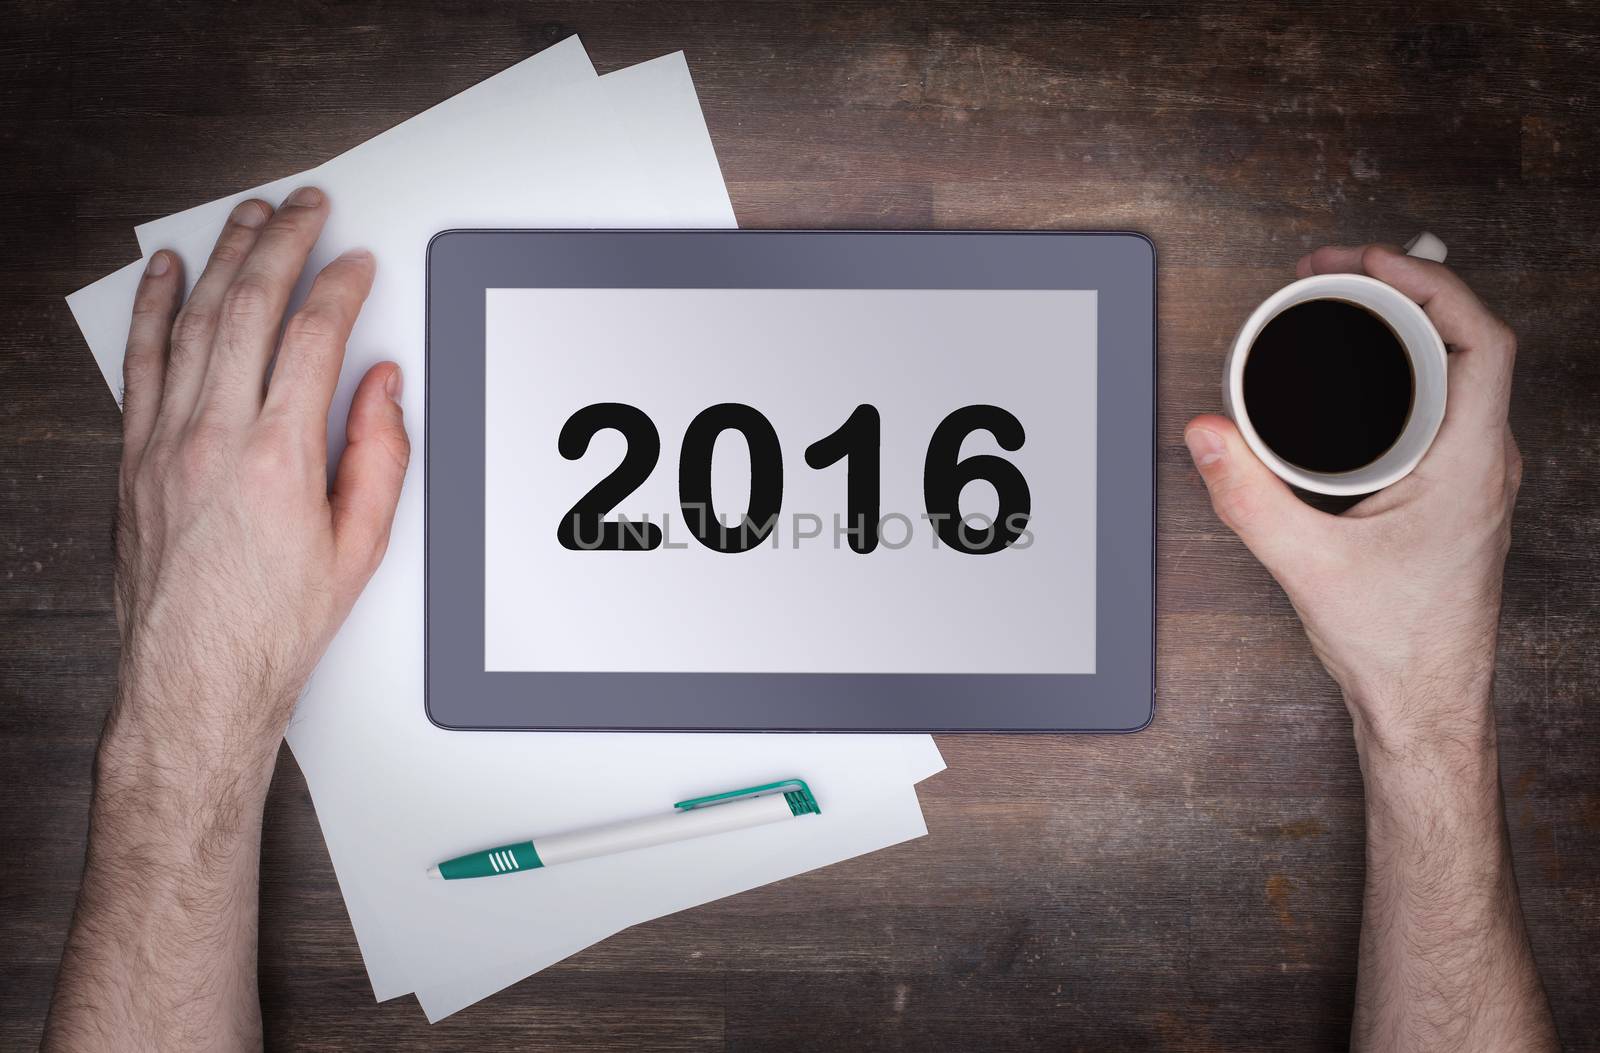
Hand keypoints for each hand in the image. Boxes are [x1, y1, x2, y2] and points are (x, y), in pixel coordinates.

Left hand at [110, 187, 408, 772]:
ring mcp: (164, 444)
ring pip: (193, 322)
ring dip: (223, 260)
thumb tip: (382, 389)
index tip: (357, 264)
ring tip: (248, 219)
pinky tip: (165, 274)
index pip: (312, 340)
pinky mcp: (133, 457)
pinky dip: (154, 309)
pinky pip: (143, 362)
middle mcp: (214, 439)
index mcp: (280, 459)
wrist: (196, 678)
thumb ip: (380, 456)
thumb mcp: (360, 547)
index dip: (340, 288)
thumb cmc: (273, 626)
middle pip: (249, 310)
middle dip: (283, 245)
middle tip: (306, 209)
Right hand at [1185, 244, 1520, 753]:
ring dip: (1403, 329)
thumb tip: (1207, 434)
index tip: (1370, 264)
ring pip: (1456, 372)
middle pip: (1466, 340)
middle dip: (1401, 290)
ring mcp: (1473, 477)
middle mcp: (1484, 462)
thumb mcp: (1305, 564)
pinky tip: (1354, 381)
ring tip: (1342, 308)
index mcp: (1469, 465)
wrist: (1425, 703)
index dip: (1431, 284)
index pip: (1482, 340)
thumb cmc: (1395, 644)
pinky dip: (1400, 372)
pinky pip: (1439, 406)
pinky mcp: (1453, 493)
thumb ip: (1247, 496)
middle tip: (1336, 272)